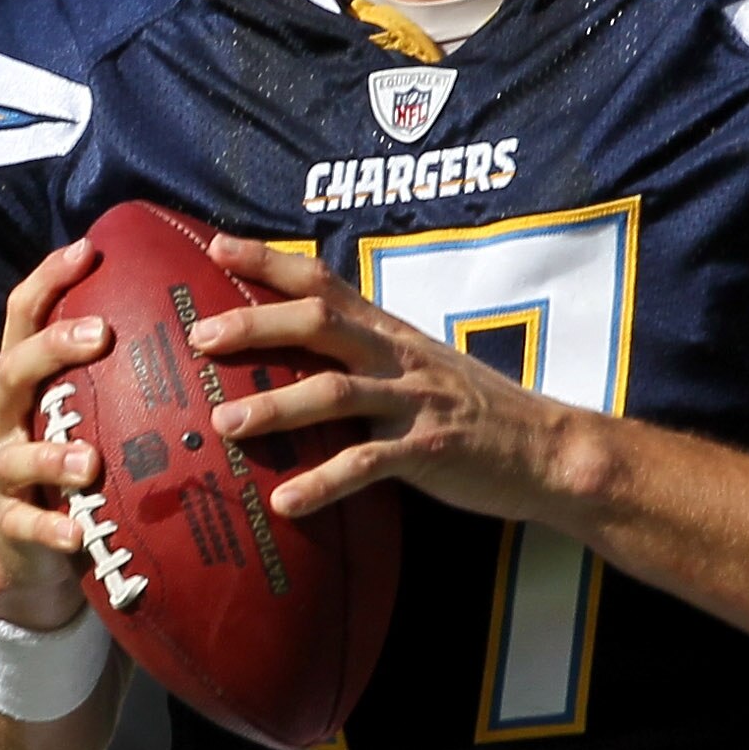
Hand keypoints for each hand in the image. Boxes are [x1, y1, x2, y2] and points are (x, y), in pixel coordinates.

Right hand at [0, 241, 110, 627]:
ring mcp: (2, 471)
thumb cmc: (73, 462)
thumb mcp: (84, 411)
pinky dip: (51, 531)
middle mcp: (5, 417)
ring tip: (88, 460)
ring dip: (52, 456)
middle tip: (102, 334)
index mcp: (25, 381)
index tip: (88, 249)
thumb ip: (118, 373)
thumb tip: (199, 315)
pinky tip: (77, 536)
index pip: (24, 316)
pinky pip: (25, 526)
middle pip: (15, 369)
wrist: (24, 549)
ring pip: (16, 456)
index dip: (48, 279)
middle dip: (54, 348)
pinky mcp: (10, 524)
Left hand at [187, 236, 590, 525]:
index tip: (217, 247)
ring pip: (334, 392)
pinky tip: (286, 502)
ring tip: (223, 424)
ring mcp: (413, 402)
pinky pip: (367, 464)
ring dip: (274, 408)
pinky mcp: (428, 451)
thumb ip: (365, 354)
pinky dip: (324, 483)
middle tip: (200, 338)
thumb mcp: (419, 364)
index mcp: (390, 332)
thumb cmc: (475, 410)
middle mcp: (398, 356)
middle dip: (255, 325)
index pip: (324, 282)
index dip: (270, 262)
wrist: (549, 449)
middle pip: (319, 324)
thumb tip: (300, 356)